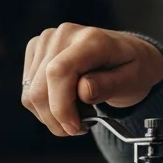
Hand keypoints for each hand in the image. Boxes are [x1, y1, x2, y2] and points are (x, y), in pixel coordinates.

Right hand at [21, 23, 162, 135]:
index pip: (59, 72)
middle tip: (80, 127)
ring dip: (51, 114)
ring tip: (78, 112)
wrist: (127, 54)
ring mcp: (47, 40)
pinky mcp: (36, 49)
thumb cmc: (133, 67)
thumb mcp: (133, 80)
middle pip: (40, 87)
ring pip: (31, 92)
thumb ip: (109, 85)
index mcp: (91, 39)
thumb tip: (83, 90)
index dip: (61, 106)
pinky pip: (29, 88)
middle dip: (57, 117)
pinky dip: (45, 105)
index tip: (74, 127)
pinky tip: (66, 103)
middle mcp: (64, 35)